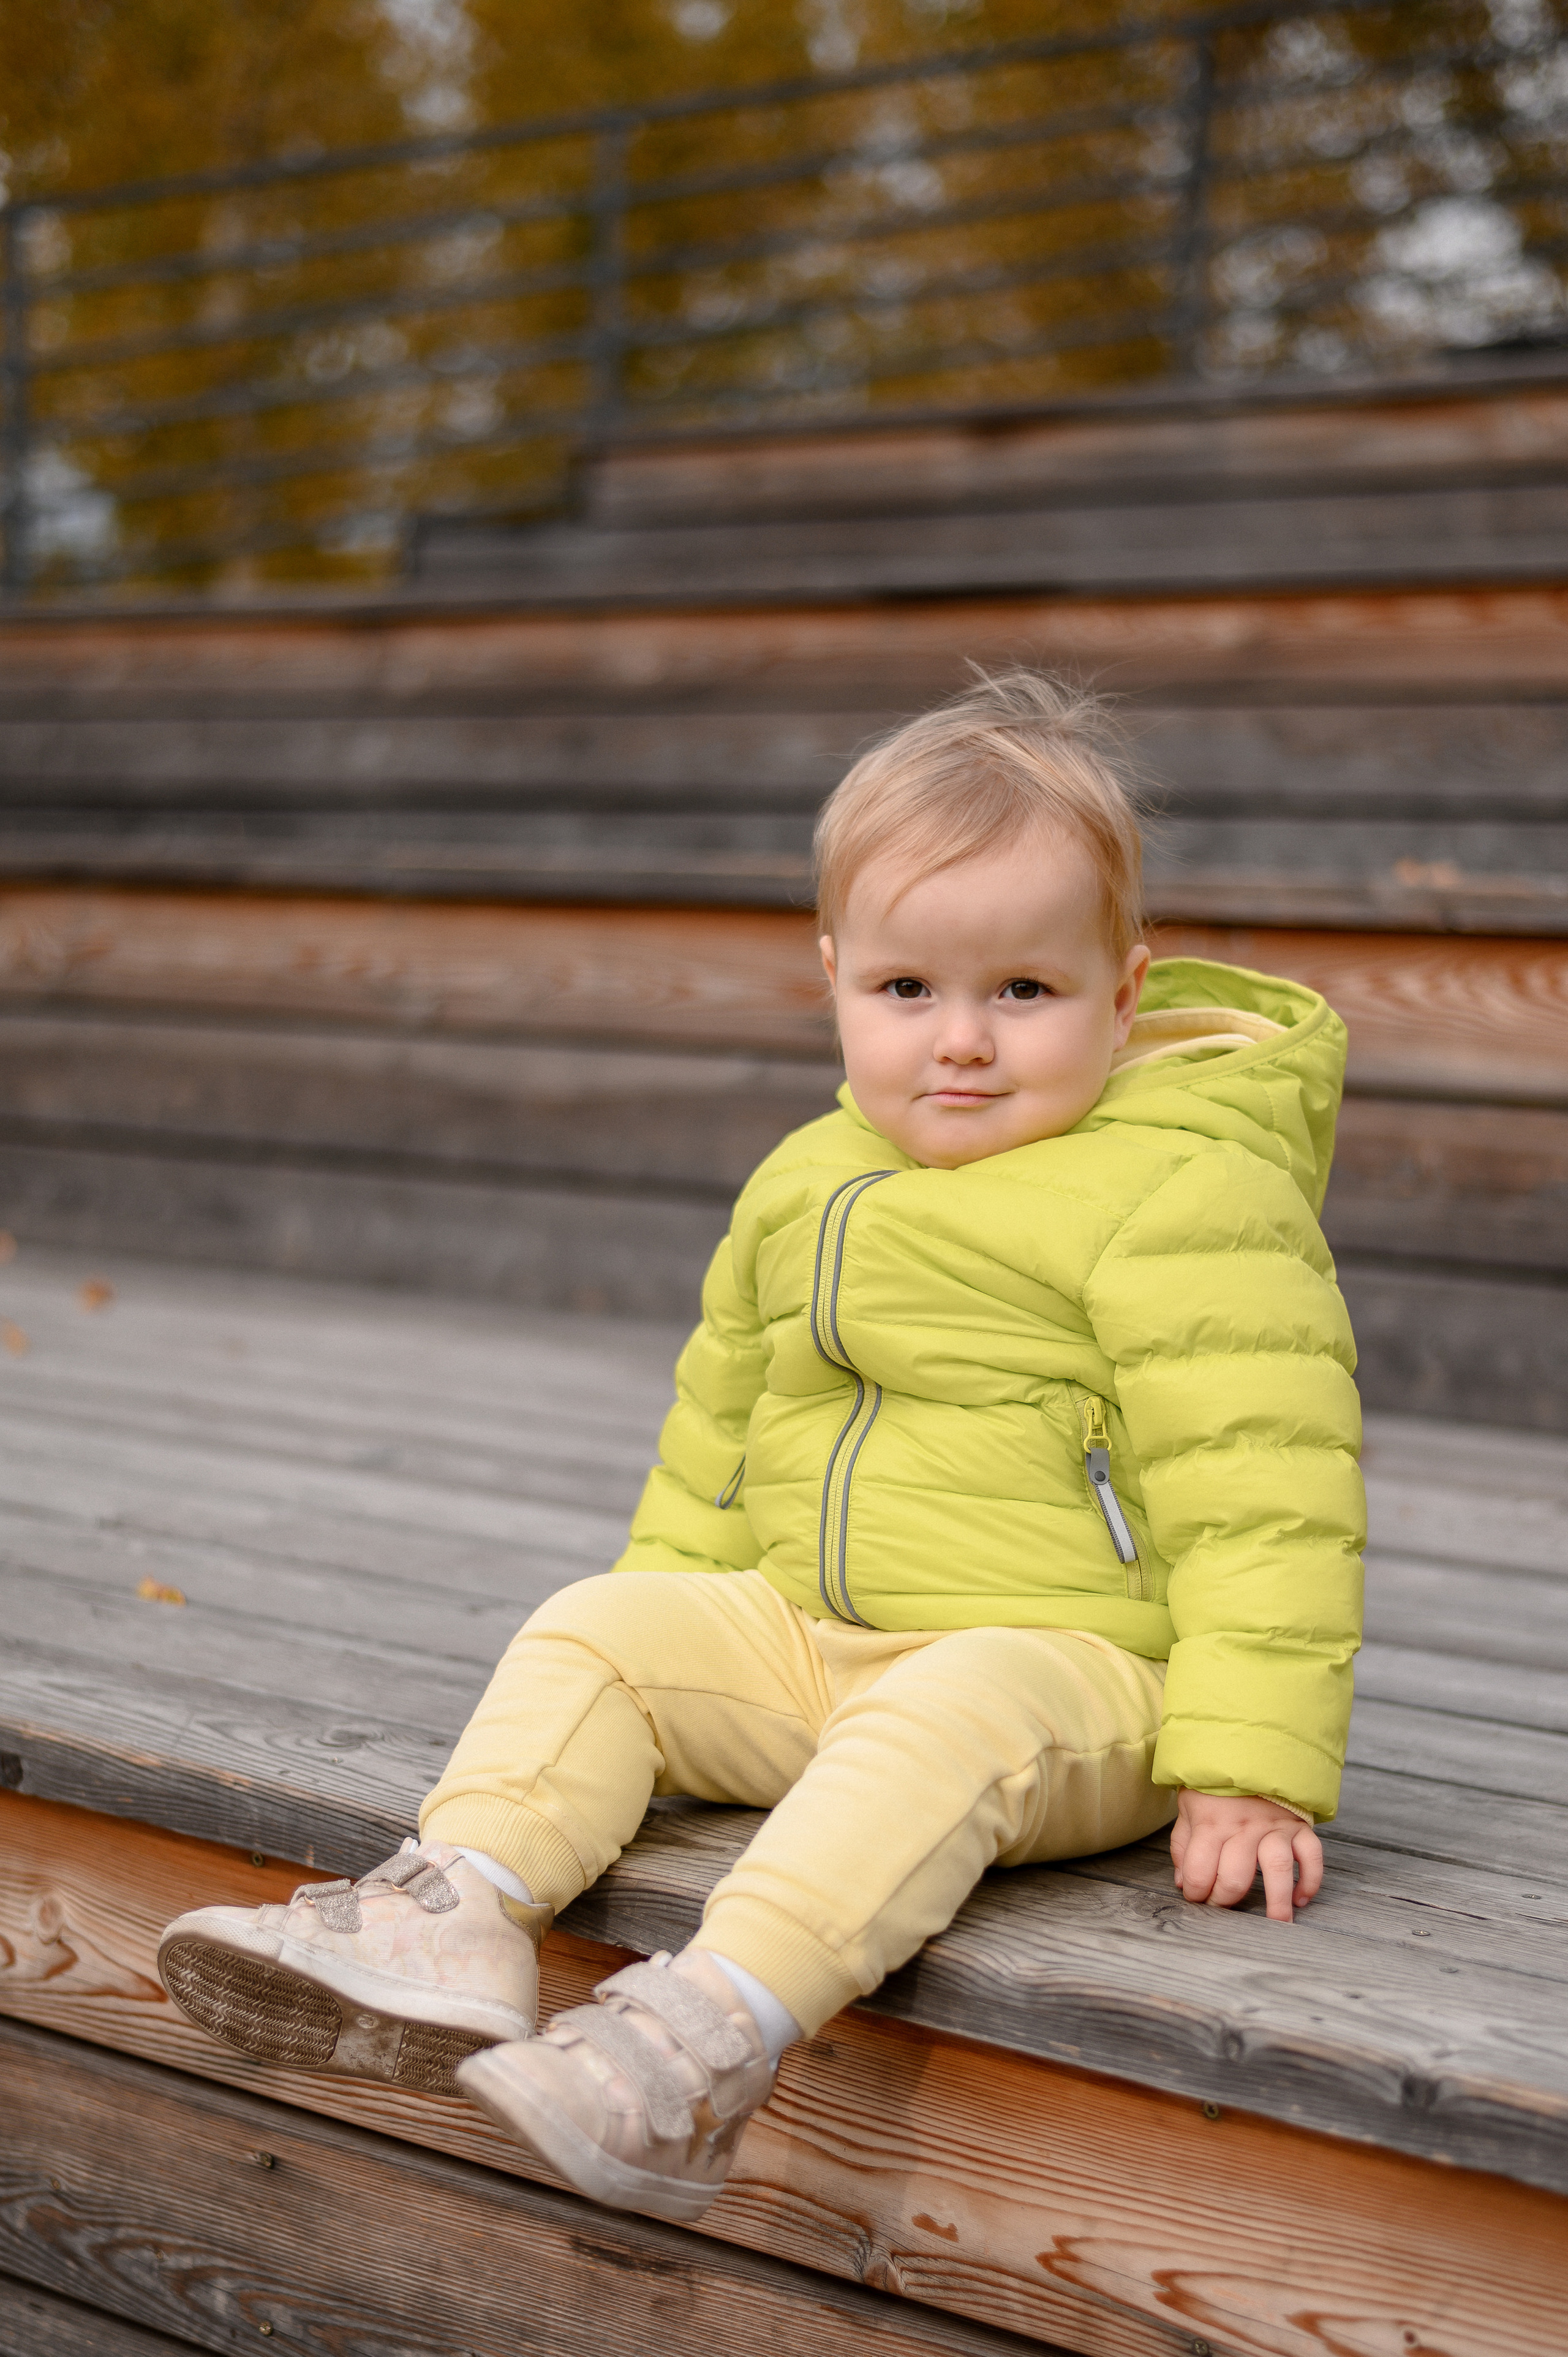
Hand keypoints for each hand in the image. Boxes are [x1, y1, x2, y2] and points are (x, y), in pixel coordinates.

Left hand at [1170, 1790, 1322, 1923]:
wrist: (1247, 1747)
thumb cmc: (1214, 1785)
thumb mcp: (1188, 1807)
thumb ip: (1183, 1845)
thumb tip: (1182, 1883)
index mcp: (1211, 1823)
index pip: (1199, 1872)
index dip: (1195, 1892)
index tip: (1196, 1897)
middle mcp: (1243, 1828)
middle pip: (1235, 1877)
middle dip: (1226, 1901)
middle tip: (1223, 1907)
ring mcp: (1274, 1827)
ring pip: (1277, 1869)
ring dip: (1278, 1901)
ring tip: (1277, 1923)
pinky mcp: (1298, 1826)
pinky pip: (1311, 1856)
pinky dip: (1310, 1880)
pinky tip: (1301, 1898)